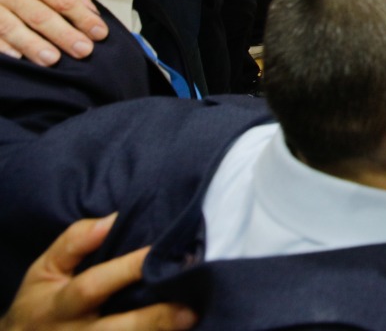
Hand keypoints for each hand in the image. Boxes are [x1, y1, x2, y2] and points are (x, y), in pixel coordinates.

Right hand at [0, 0, 105, 65]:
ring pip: (12, 27)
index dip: (83, 18)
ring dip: (33, 45)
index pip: (63, 0)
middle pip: (40, 16)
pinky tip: (16, 58)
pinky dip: (3, 47)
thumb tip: (93, 14)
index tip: (100, 33)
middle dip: (63, 35)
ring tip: (52, 60)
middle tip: (83, 51)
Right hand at [0, 215, 195, 330]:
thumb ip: (75, 242)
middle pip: (114, 330)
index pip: (92, 286)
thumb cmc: (42, 300)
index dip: (126, 269)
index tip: (159, 253)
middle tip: (189, 310)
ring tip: (192, 320)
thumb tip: (112, 219)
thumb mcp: (45, 269)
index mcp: (58, 305)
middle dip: (152, 320)